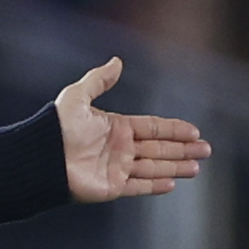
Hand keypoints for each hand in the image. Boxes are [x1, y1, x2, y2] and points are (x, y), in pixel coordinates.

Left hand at [56, 57, 210, 202]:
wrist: (41, 158)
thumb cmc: (56, 127)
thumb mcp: (77, 97)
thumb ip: (99, 80)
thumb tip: (117, 61)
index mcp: (116, 127)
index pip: (153, 128)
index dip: (174, 129)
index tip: (195, 131)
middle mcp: (119, 148)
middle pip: (159, 148)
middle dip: (183, 149)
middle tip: (206, 150)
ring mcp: (116, 168)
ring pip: (153, 167)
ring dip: (175, 167)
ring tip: (196, 168)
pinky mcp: (111, 187)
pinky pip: (138, 186)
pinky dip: (155, 185)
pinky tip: (172, 184)